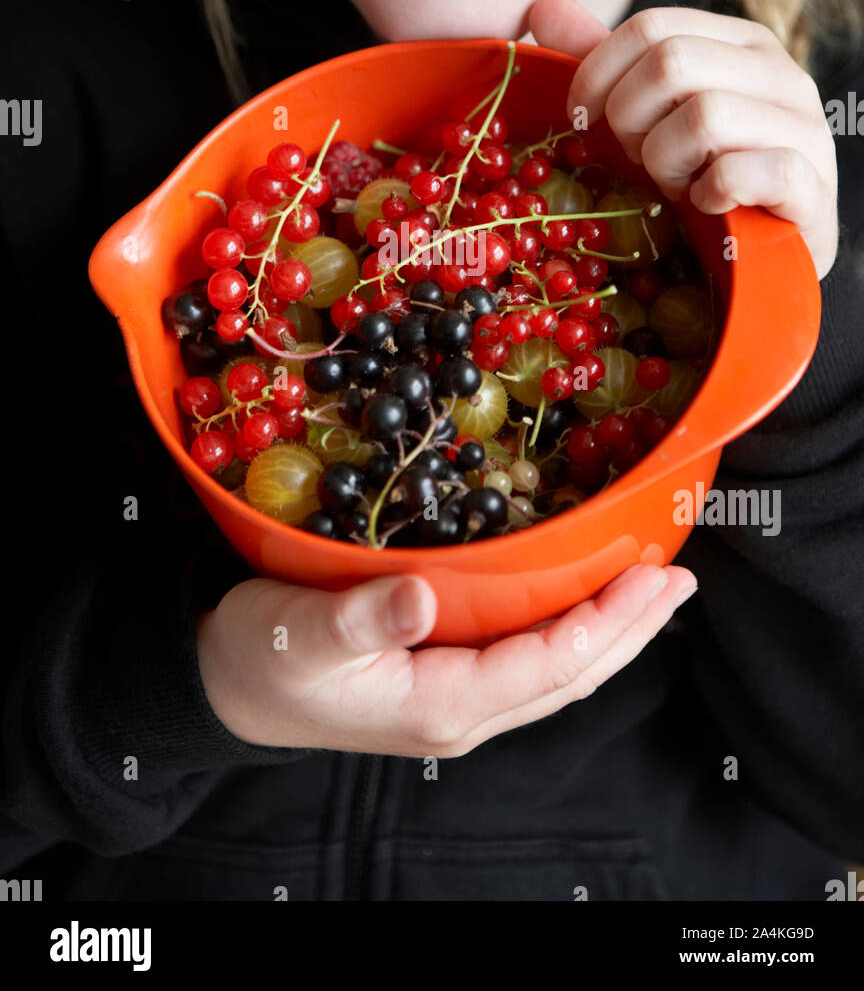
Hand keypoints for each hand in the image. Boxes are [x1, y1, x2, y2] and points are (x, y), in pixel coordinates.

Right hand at [196, 563, 695, 757]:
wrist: (229, 685)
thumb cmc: (264, 656)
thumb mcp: (301, 633)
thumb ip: (360, 619)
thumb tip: (420, 600)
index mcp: (442, 704)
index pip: (550, 664)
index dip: (606, 621)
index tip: (650, 575)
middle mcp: (465, 712)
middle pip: (572, 675)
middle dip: (631, 629)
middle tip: (680, 578)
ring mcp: (460, 702)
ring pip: (558, 672)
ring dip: (612, 631)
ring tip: (654, 589)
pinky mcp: (448, 682)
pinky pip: (531, 660)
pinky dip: (571, 628)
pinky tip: (584, 601)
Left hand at [528, 0, 837, 278]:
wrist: (768, 257)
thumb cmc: (703, 179)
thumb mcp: (650, 117)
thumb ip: (603, 64)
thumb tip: (543, 8)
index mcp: (740, 43)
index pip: (650, 26)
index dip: (597, 75)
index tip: (585, 121)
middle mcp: (780, 72)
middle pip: (672, 64)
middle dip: (632, 122)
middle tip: (641, 160)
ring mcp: (805, 127)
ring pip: (704, 116)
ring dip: (668, 163)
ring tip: (679, 186)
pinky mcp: (812, 184)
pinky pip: (742, 171)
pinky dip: (708, 194)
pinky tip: (708, 206)